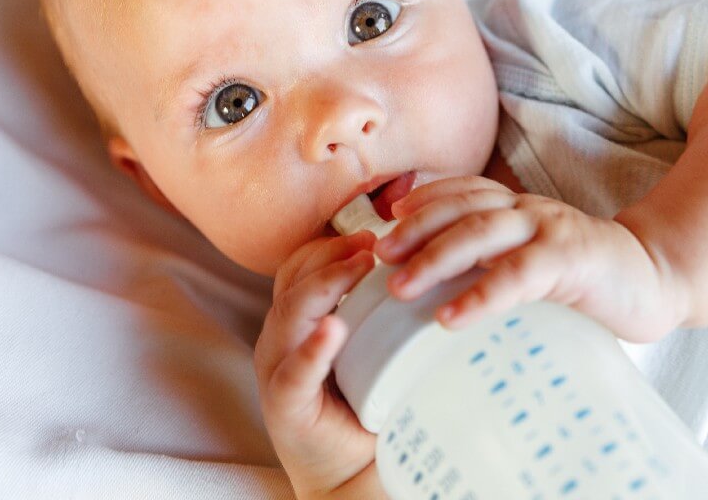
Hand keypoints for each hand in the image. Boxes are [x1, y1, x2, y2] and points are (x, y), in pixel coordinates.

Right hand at [254, 231, 384, 498]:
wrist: (352, 474)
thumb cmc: (366, 405)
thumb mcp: (371, 347)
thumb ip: (381, 310)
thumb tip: (430, 266)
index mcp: (297, 322)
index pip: (300, 267)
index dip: (331, 244)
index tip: (372, 234)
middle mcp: (279, 340)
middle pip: (292, 281)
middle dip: (330, 256)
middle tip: (372, 244)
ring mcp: (277, 371)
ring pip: (289, 315)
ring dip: (325, 286)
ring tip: (358, 269)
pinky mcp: (284, 405)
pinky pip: (293, 371)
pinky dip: (312, 349)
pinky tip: (332, 330)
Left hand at [374, 176, 689, 342]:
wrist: (656, 282)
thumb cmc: (586, 279)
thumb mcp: (534, 261)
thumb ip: (496, 261)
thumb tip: (438, 290)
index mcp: (518, 208)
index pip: (462, 190)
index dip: (422, 201)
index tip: (384, 221)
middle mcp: (529, 210)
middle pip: (462, 207)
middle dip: (415, 229)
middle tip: (378, 257)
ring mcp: (550, 230)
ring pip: (482, 232)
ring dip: (435, 258)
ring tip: (399, 289)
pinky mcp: (572, 261)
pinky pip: (518, 275)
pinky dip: (480, 294)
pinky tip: (451, 318)